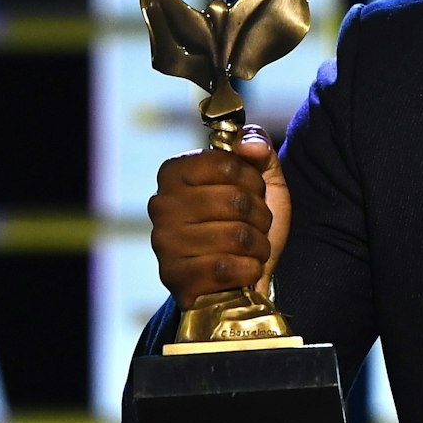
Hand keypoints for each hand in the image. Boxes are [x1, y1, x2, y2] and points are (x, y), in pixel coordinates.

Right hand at [147, 125, 289, 307]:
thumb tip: (249, 144)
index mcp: (175, 173)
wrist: (242, 274)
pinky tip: (243, 270)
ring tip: (252, 248)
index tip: (252, 192)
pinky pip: (225, 268)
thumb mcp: (260, 178)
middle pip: (236, 200)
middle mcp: (161, 204)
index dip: (253, 180)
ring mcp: (164, 243)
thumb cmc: (247, 220)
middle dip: (262, 216)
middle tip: (257, 225)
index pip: (228, 163)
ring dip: (259, 245)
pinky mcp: (174, 278)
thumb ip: (257, 146)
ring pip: (236, 236)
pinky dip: (248, 270)